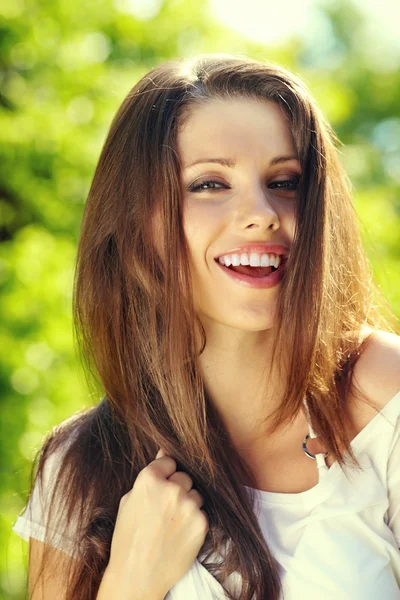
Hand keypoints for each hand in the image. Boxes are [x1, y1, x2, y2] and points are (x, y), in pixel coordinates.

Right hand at [105, 448, 208, 597]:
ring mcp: (188, 505)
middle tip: (165, 510)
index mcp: (150, 479)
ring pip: (195, 494)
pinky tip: (180, 534)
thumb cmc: (128, 539)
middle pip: (184, 476)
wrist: (137, 575)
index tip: (161, 488)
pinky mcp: (201, 522)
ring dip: (188, 504)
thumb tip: (164, 453)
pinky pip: (202, 512)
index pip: (168, 461)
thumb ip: (149, 477)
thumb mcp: (128, 501)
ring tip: (172, 524)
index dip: (164, 475)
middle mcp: (171, 488)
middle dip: (177, 489)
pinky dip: (194, 521)